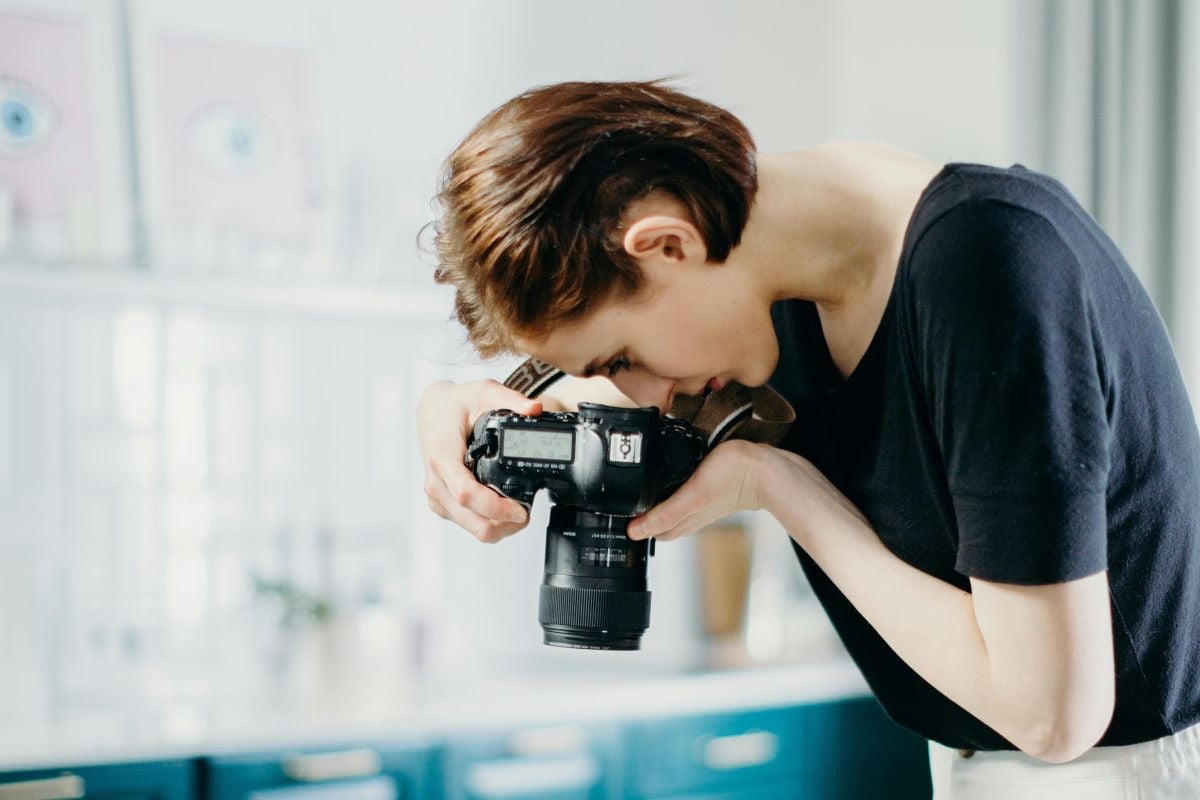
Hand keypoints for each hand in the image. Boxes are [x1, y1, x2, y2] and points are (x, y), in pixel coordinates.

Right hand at [418, 379, 542, 542]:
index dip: (497, 508)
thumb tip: (535, 409)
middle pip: (473, 521)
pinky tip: (502, 508)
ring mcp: (436, 495)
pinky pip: (467, 524)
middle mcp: (436, 481)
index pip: (467, 494)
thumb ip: (511, 399)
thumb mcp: (484, 391)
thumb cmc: (455, 403)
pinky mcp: (440, 503)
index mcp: (443, 456)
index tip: (522, 509)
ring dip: (499, 527)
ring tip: (519, 510)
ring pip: (472, 528)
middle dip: (505, 524)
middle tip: (528, 512)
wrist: (432, 411)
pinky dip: (488, 522)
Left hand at [627, 439, 767, 540]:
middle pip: (658, 518)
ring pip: (670, 504)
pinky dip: (671, 487)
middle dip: (641, 513)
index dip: (634, 526)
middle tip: (623, 500)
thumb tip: (634, 532)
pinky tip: (670, 476)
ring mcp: (700, 499)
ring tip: (640, 489)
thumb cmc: (732, 479)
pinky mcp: (708, 484)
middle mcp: (689, 511)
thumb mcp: (692, 496)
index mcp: (682, 519)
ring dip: (655, 499)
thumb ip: (665, 515)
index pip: (651, 530)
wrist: (764, 466)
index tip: (616, 515)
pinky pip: (683, 490)